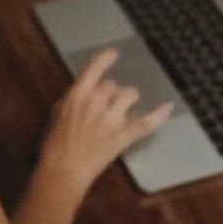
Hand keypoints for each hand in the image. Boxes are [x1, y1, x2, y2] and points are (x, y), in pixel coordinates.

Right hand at [37, 48, 173, 188]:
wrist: (63, 170)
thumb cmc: (54, 144)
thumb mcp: (58, 113)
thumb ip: (75, 99)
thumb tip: (88, 90)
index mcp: (77, 95)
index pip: (94, 69)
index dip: (105, 59)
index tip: (113, 53)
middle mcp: (96, 102)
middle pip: (112, 84)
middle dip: (111, 93)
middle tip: (106, 106)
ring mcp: (112, 119)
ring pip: (130, 94)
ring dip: (127, 99)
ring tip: (122, 109)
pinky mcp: (123, 135)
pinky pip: (145, 122)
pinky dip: (158, 114)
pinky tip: (168, 106)